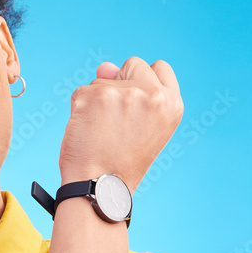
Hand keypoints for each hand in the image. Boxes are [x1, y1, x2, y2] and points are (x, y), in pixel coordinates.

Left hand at [59, 57, 182, 192]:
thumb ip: (133, 92)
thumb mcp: (142, 127)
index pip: (160, 68)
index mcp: (172, 104)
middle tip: (115, 121)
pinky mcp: (95, 95)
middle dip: (120, 83)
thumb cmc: (120, 163)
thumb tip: (105, 66)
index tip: (135, 102)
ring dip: (97, 101)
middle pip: (133, 64)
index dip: (143, 81)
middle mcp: (152, 95)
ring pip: (103, 80)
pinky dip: (79, 109)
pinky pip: (82, 92)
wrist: (99, 187)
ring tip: (101, 134)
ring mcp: (123, 93)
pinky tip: (86, 132)